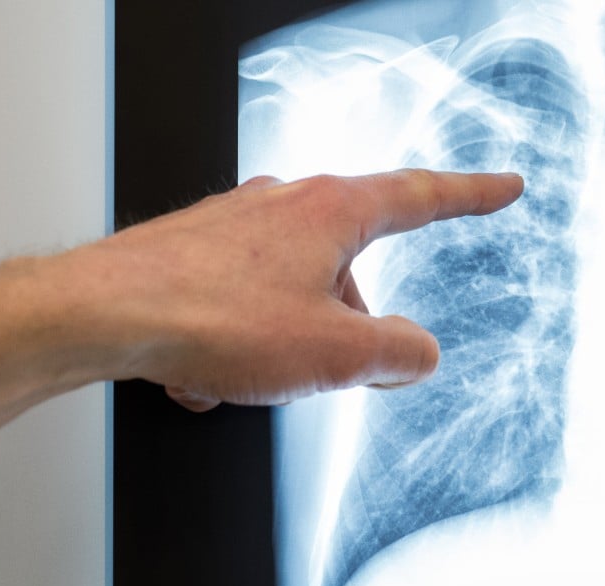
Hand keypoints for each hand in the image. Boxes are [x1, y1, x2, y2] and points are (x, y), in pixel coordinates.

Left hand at [0, 168, 522, 452]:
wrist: (102, 315)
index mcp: (331, 212)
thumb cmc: (207, 317)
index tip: (502, 187)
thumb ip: (396, 354)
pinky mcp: (191, 255)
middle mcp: (281, 206)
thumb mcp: (332, 353)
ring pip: (286, 298)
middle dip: (338, 328)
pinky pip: (235, 311)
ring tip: (244, 378)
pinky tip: (204, 375)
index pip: (421, 196)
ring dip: (277, 347)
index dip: (470, 196)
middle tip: (321, 371)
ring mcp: (232, 228)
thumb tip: (418, 353)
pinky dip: (230, 350)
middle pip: (345, 271)